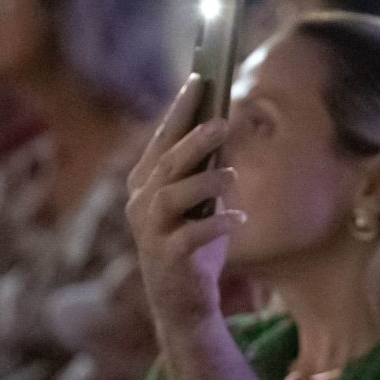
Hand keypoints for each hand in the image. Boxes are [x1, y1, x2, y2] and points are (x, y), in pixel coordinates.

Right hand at [124, 77, 244, 329]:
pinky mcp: (168, 257)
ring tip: (232, 174)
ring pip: (172, 196)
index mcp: (147, 182)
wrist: (181, 300)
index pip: (163, 139)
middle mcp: (142, 202)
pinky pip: (191, 236)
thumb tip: (222, 135)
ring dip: (204, 181)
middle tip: (223, 120)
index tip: (200, 79)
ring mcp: (151, 230)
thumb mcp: (199, 204)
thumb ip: (203, 173)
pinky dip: (215, 225)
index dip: (180, 109)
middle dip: (194, 139)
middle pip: (167, 162)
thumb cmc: (193, 243)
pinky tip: (238, 219)